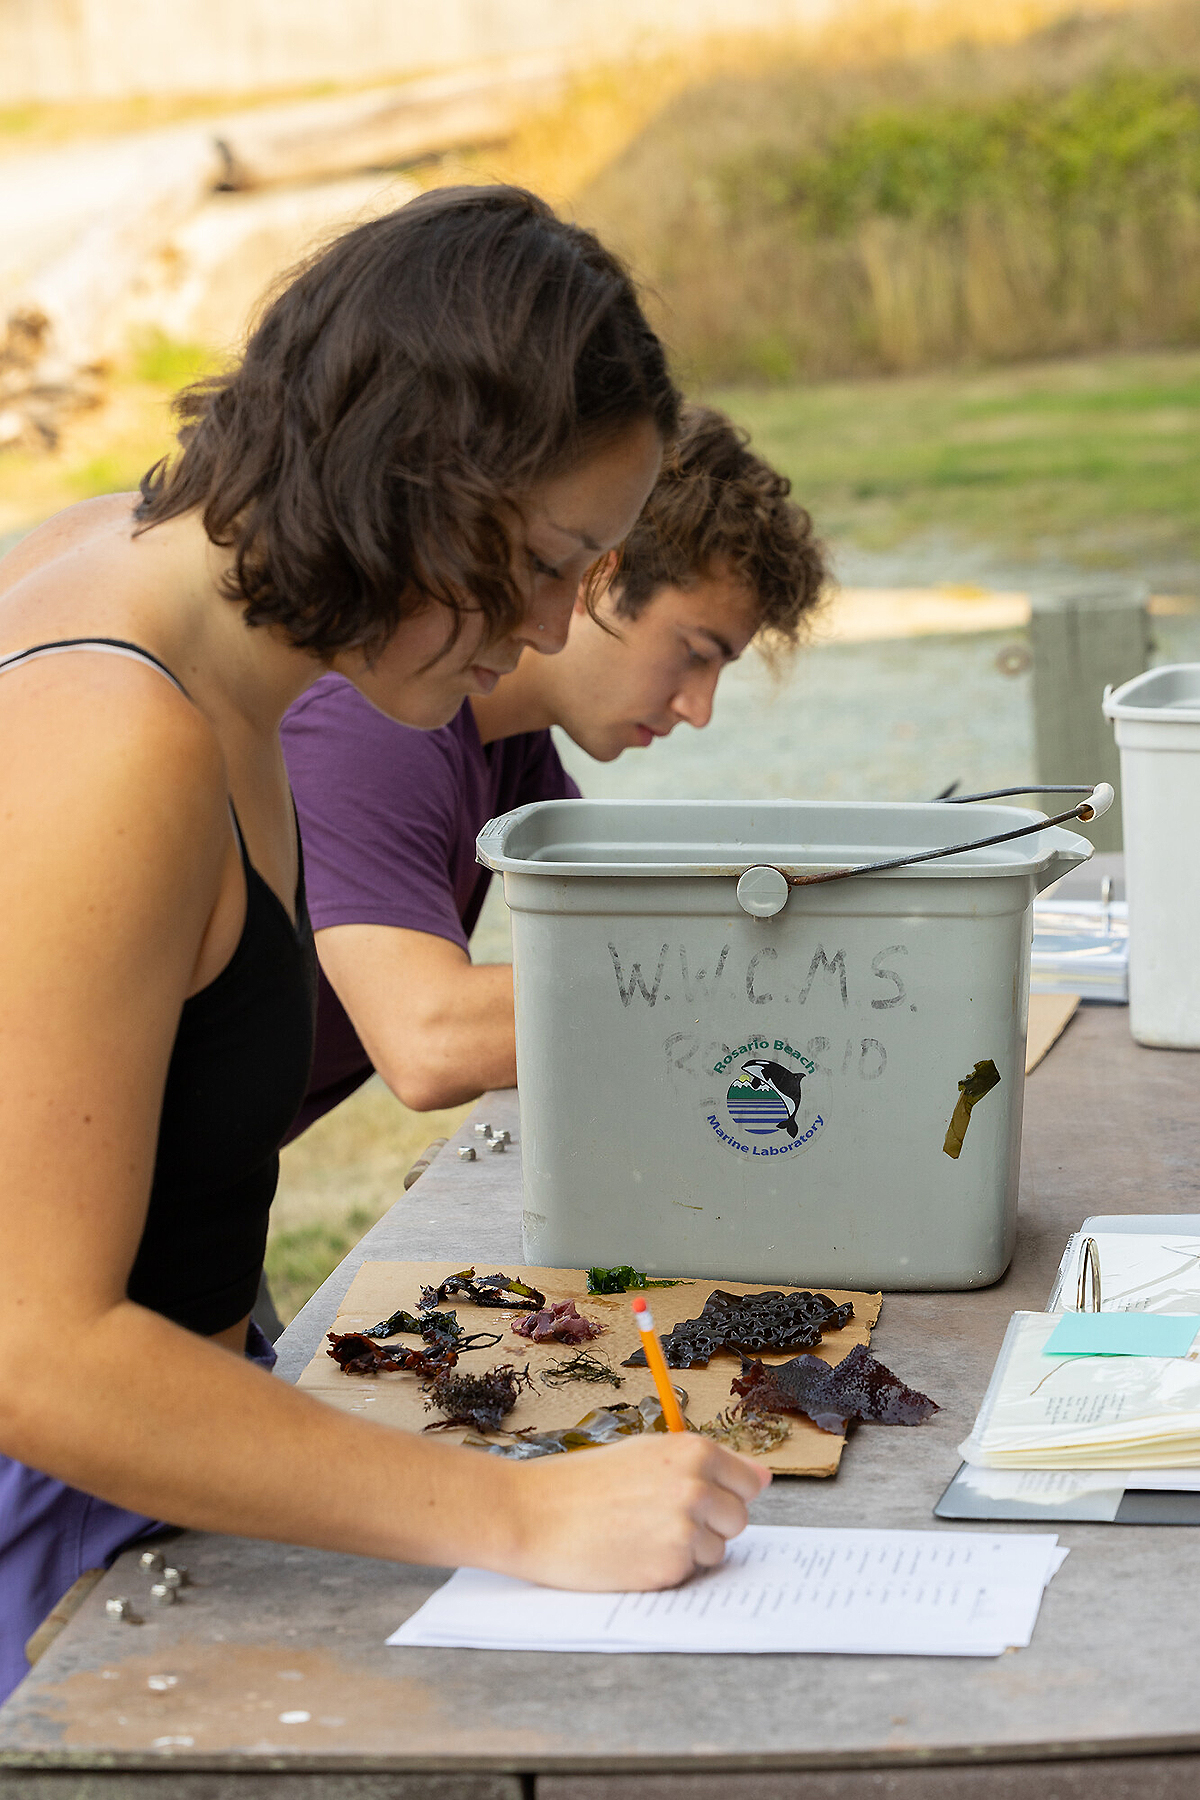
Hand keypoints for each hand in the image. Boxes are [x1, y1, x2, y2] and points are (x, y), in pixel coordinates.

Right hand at [503, 1433, 770, 1590]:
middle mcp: (697, 1486)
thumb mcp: (647, 1455)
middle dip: (709, 1524)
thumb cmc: (583, 1482)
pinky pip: (689, 1575)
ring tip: (640, 1535)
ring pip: (717, 1551)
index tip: (695, 1498)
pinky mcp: (670, 1568)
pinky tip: (631, 1554)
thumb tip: (763, 1477)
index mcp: (694, 1451)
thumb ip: (707, 1466)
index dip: (722, 1493)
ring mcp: (685, 1528)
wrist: (532, 1513)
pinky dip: (666, 1570)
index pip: (748, 1482)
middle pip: (738, 1519)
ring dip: (689, 1550)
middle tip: (658, 1518)